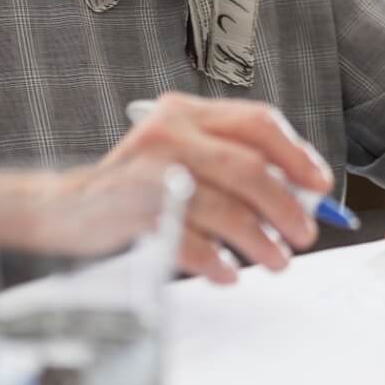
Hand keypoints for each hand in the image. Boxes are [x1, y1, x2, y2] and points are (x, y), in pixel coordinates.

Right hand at [89, 92, 332, 284]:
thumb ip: (235, 162)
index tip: (320, 185)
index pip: (257, 122)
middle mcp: (169, 133)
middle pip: (248, 167)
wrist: (65, 206)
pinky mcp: (132, 209)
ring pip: (225, 206)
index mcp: (188, 112)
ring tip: (275, 260)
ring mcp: (150, 170)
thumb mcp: (186, 155)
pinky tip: (227, 272)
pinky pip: (189, 240)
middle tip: (303, 233)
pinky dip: (216, 261)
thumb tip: (300, 191)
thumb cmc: (138, 184)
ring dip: (259, 240)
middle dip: (286, 206)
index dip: (297, 154)